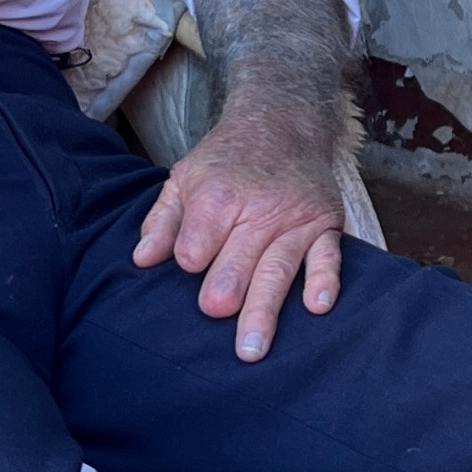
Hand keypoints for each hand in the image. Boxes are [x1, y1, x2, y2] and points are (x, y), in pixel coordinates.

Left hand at [135, 107, 348, 360]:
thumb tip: (142, 260)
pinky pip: (328, 256)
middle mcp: (258, 209)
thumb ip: (162, 221)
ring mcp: (295, 219)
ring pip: (278, 268)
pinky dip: (324, 280)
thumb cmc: (226, 160)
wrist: (283, 123)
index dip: (191, 259)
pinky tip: (317, 306)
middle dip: (225, 289)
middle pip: (237, 260)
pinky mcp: (326, 224)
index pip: (196, 245)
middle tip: (215, 313)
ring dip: (265, 309)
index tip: (192, 262)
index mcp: (216, 197)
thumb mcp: (183, 178)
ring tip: (253, 348)